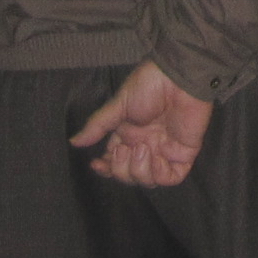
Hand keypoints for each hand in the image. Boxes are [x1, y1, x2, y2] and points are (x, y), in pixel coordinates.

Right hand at [69, 60, 212, 188]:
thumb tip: (74, 142)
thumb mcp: (119, 105)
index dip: (106, 169)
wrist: (178, 77)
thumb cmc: (149, 85)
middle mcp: (146, 145)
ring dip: (139, 170)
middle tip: (124, 149)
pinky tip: (156, 159)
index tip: (97, 164)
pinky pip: (172, 177)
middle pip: (129, 175)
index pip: (114, 162)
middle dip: (121, 169)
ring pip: (148, 180)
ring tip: (141, 148)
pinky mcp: (184, 152)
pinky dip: (160, 175)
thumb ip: (98, 126)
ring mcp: (165, 150)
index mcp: (130, 136)